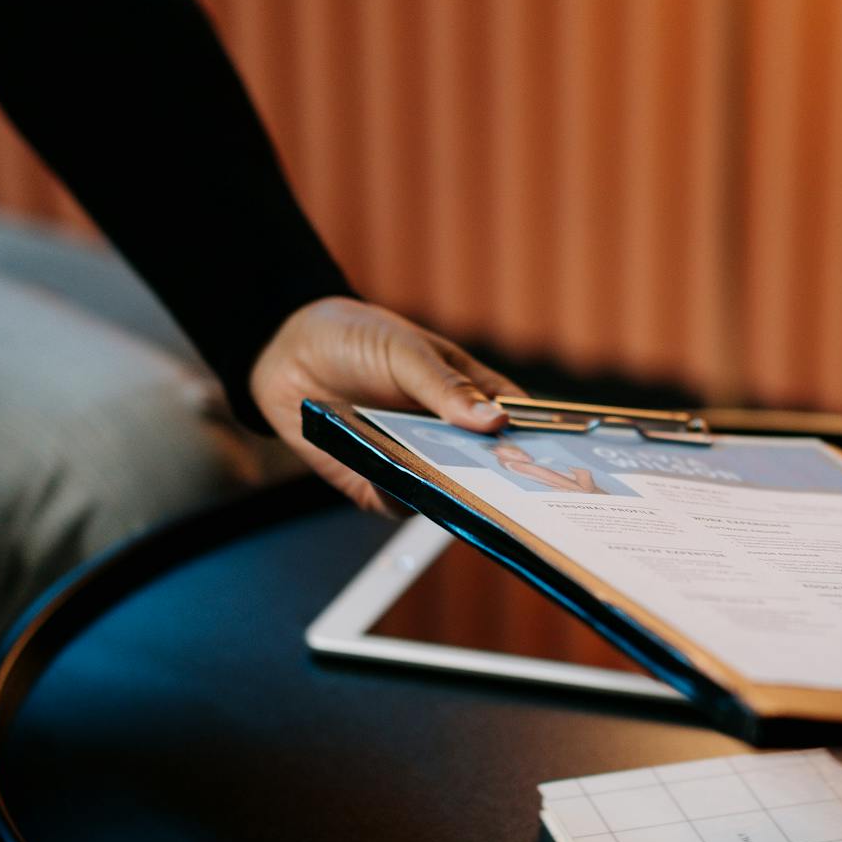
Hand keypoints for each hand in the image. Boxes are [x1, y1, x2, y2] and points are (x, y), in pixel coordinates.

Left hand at [249, 297, 522, 511]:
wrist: (284, 353)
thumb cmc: (355, 337)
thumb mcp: (405, 350)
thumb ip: (447, 388)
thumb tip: (496, 421)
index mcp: (471, 395)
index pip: (518, 424)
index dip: (539, 442)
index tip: (557, 459)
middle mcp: (448, 435)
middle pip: (489, 469)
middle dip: (502, 482)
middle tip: (514, 490)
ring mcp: (415, 461)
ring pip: (448, 493)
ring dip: (451, 494)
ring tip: (455, 489)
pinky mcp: (377, 483)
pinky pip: (398, 504)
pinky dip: (399, 498)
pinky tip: (395, 483)